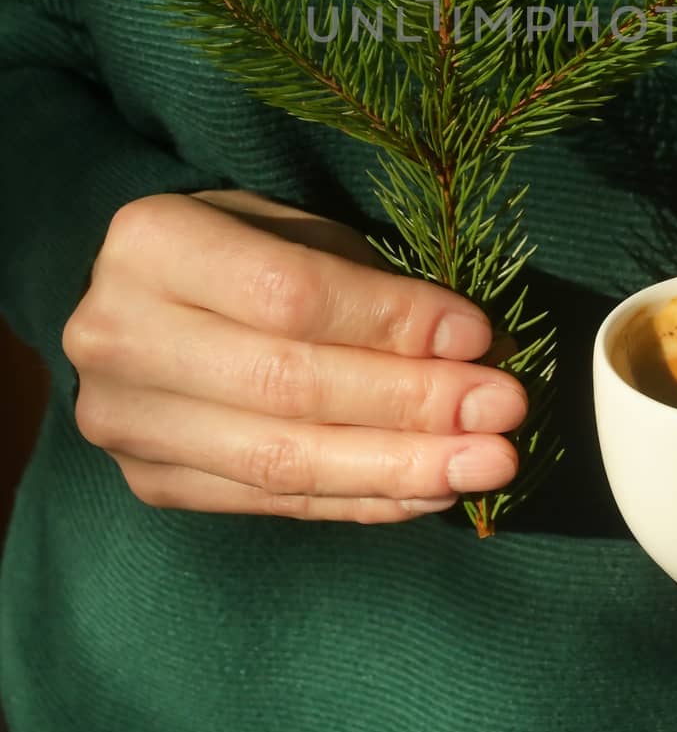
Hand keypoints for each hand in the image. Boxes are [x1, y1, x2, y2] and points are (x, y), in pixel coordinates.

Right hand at [63, 189, 526, 521]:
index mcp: (151, 242)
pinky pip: (272, 502)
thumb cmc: (237, 247)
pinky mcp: (150, 482)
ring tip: (485, 464)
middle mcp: (118, 334)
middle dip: (411, 402)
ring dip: (400, 467)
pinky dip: (361, 499)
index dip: (391, 321)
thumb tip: (470, 347)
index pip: (290, 295)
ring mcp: (125, 421)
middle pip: (288, 385)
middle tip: (503, 410)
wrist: (137, 300)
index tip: (478, 335)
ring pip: (281, 460)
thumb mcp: (291, 228)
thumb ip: (364, 283)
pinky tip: (431, 492)